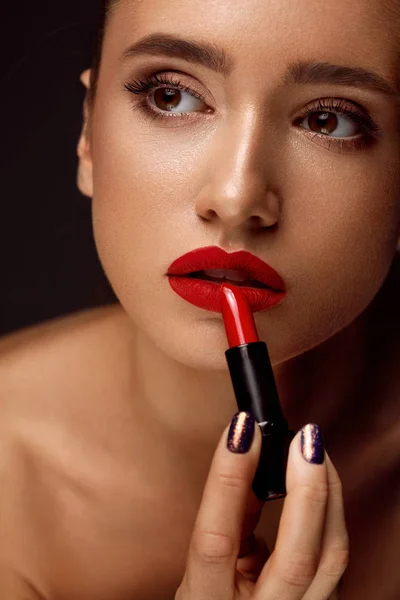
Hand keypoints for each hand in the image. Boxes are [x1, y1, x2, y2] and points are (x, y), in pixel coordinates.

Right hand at [175, 413, 348, 598]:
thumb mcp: (202, 570)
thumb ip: (226, 521)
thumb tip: (253, 462)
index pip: (217, 540)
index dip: (228, 480)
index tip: (242, 430)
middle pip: (298, 556)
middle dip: (307, 488)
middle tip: (305, 437)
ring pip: (332, 556)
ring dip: (329, 494)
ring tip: (315, 449)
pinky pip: (336, 558)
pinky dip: (332, 513)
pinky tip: (321, 484)